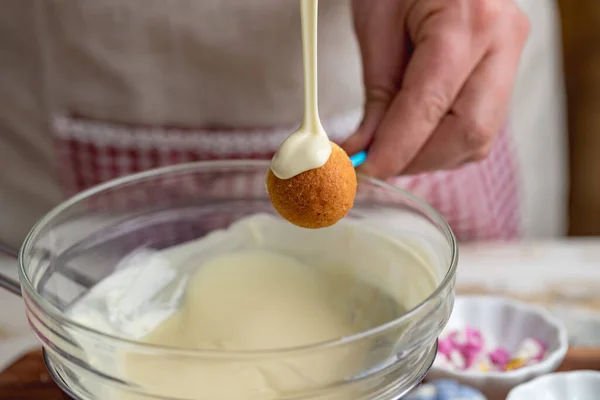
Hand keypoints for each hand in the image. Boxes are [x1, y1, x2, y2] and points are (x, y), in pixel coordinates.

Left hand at [343, 0, 529, 177]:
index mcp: (469, 19)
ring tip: (392, 147)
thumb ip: (378, 95)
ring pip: (478, 138)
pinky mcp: (505, 72)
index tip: (366, 170)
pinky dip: (442, 143)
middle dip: (417, 159)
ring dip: (429, 156)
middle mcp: (502, 41)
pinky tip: (415, 135)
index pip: (432, 106)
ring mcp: (512, 58)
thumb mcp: (377, 25)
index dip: (396, 148)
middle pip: (470, 133)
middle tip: (375, 164)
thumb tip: (366, 151)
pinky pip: (480, 128)